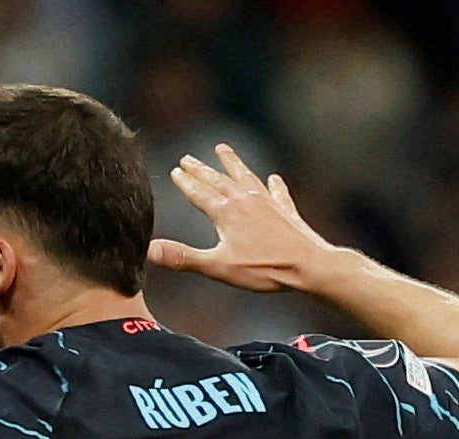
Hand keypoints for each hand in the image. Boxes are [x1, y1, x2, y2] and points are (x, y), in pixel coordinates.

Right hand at [148, 145, 352, 295]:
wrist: (308, 266)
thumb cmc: (263, 269)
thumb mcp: (217, 266)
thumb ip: (183, 257)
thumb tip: (150, 250)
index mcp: (226, 212)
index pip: (199, 193)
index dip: (186, 182)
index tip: (175, 170)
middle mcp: (245, 200)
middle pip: (219, 180)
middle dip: (202, 169)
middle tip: (189, 157)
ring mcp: (267, 202)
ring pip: (245, 177)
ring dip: (233, 163)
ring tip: (223, 149)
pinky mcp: (285, 210)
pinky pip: (276, 192)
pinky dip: (273, 185)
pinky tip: (273, 179)